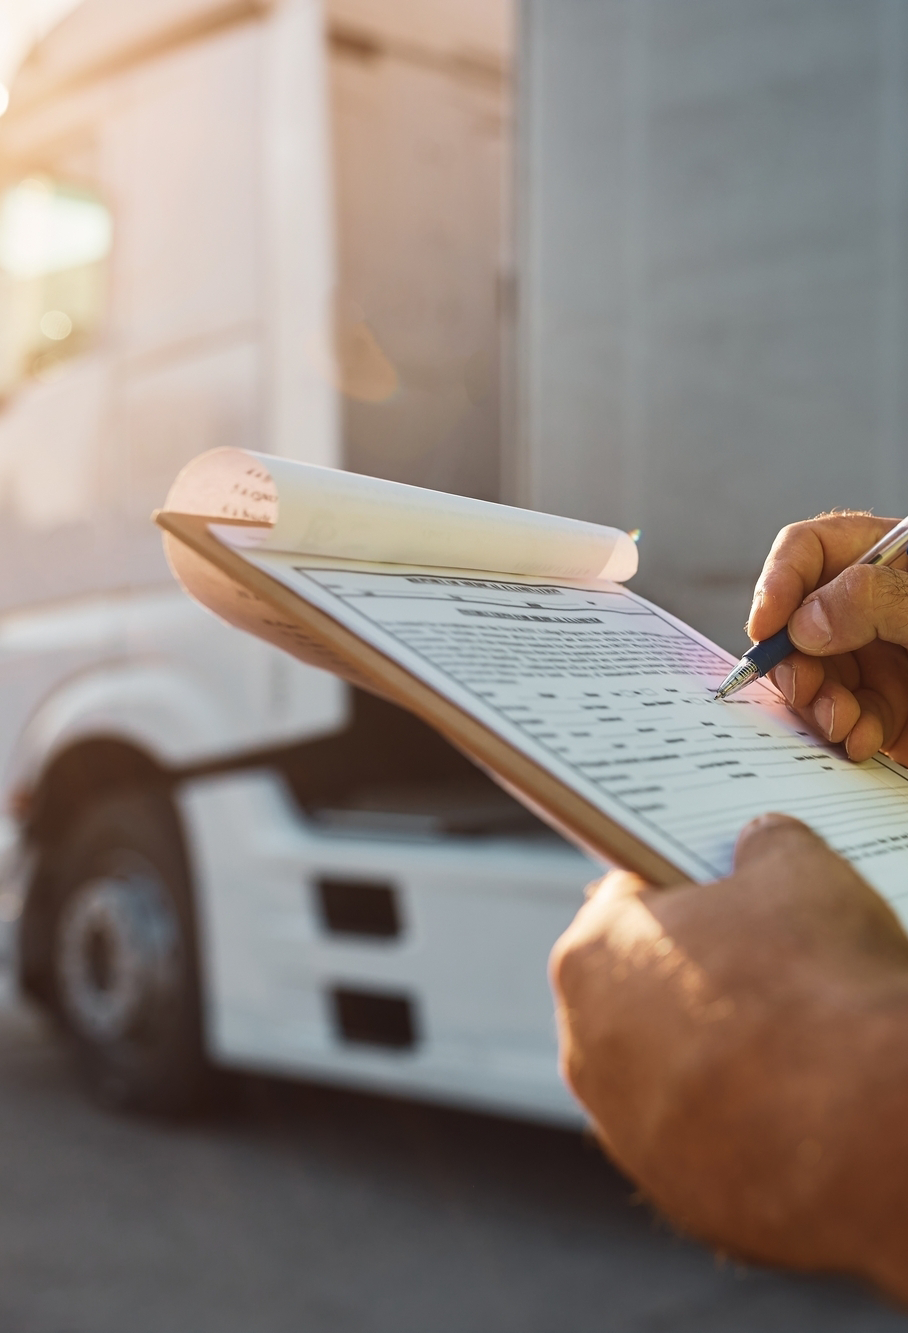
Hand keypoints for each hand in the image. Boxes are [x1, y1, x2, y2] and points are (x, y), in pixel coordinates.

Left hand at [549, 815, 907, 1300]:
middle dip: (691, 973)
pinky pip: (701, 1141)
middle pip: (638, 988)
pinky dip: (735, 1124)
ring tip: (786, 1039)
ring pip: (663, 1071)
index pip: (626, 900)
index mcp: (592, 954)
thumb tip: (764, 841)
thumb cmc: (818, 986)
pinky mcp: (675, 1194)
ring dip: (708, 1055)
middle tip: (762, 963)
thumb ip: (765, 844)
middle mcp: (586, 1046)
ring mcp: (626, 1130)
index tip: (717, 891)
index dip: (681, 888)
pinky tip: (791, 1105)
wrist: (864, 1130)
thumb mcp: (801, 870)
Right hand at [747, 513, 907, 760]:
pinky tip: (864, 742)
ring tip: (843, 722)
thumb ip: (876, 602)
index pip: (809, 550)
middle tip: (804, 686)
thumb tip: (804, 623)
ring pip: (815, 677)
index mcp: (888, 557)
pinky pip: (847, 720)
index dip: (779, 583)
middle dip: (793, 660)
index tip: (767, 626)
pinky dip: (849, 734)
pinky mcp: (888, 708)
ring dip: (819, 705)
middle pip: (798, 622)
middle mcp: (873, 606)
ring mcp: (880, 657)